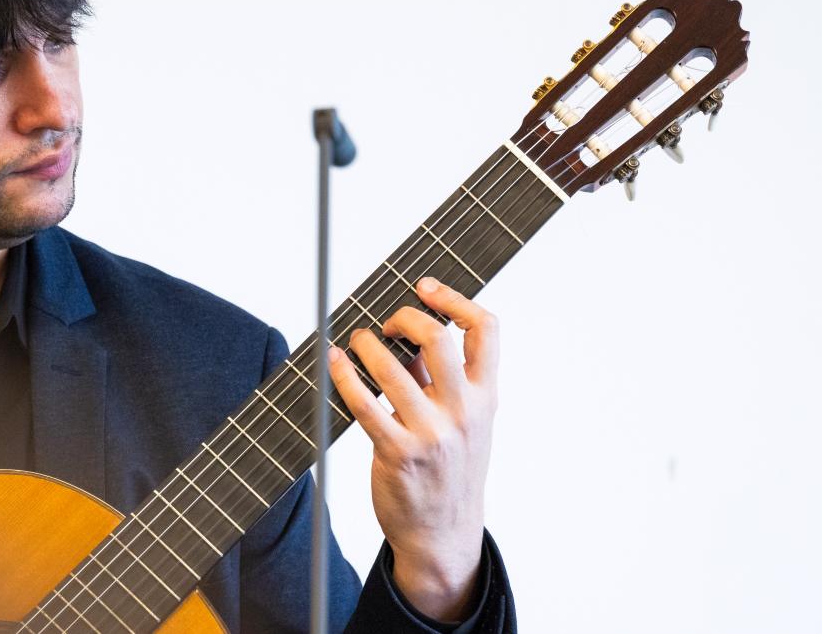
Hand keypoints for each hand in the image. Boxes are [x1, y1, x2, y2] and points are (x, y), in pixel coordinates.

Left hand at [327, 276, 498, 621]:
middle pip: (438, 338)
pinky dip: (344, 376)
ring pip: (393, 368)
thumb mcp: (462, 420)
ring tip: (355, 342)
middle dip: (406, 316)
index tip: (426, 287)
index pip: (486, 330)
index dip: (455, 299)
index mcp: (485, 397)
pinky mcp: (398, 453)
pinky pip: (365, 404)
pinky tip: (334, 364)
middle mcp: (464, 412)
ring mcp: (432, 434)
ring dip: (366, 344)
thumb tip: (409, 332)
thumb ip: (438, 377)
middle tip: (388, 323)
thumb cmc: (449, 468)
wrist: (442, 533)